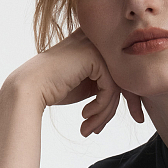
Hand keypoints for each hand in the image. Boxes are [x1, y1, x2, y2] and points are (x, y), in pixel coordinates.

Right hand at [5, 27, 144, 136]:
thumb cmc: (55, 88)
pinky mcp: (93, 57)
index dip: (133, 95)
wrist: (30, 88)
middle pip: (126, 77)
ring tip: (91, 127)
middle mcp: (97, 40)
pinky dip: (100, 107)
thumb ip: (109, 83)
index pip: (125, 70)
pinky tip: (85, 114)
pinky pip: (110, 89)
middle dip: (129, 103)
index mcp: (97, 44)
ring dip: (106, 112)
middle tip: (131, 122)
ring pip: (117, 86)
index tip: (137, 116)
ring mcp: (95, 46)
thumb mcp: (89, 85)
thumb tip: (135, 98)